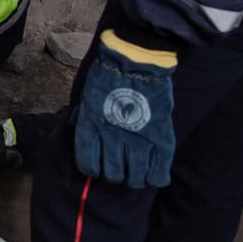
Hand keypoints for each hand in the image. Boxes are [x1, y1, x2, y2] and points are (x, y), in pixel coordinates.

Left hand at [74, 29, 176, 188]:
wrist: (133, 61)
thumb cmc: (107, 77)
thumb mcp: (86, 100)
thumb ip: (85, 120)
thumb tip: (82, 134)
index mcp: (91, 128)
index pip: (87, 163)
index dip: (93, 170)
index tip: (98, 168)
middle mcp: (112, 137)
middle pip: (112, 173)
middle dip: (114, 176)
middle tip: (119, 170)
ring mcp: (138, 138)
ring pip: (134, 176)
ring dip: (134, 180)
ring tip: (136, 176)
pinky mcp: (160, 136)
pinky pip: (159, 168)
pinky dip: (157, 178)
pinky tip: (155, 179)